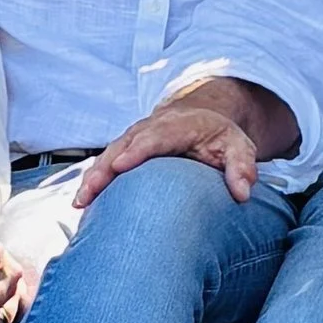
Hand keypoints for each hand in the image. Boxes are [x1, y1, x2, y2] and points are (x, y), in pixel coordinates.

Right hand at [76, 78, 295, 206]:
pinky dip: (92, 182)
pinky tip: (82, 205)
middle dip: (104, 169)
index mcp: (175, 126)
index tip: (121, 166)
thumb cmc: (218, 136)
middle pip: (121, 147)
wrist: (200, 117)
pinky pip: (105, 165)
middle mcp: (147, 130)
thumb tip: (243, 193)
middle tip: (89, 192)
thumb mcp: (239, 146)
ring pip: (107, 157)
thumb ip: (242, 167)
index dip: (137, 151)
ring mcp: (132, 139)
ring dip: (92, 178)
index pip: (153, 138)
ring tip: (80, 203)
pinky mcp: (124, 151)